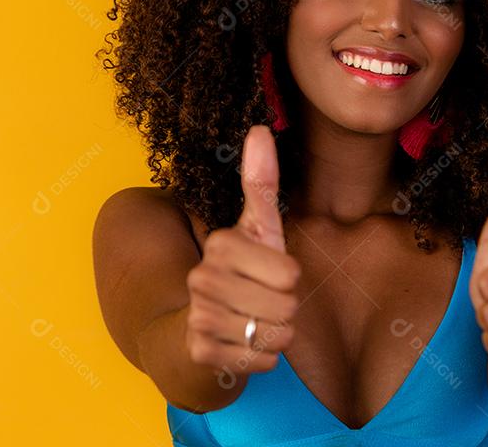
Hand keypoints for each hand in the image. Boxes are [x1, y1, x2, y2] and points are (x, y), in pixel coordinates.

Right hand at [185, 125, 301, 374]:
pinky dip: (263, 358)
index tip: (270, 274)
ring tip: (256, 322)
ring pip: (275, 334)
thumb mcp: (259, 229)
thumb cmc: (245, 273)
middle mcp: (202, 279)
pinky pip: (261, 360)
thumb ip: (261, 183)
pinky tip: (245, 345)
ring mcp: (198, 317)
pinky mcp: (200, 353)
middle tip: (265, 301)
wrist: (201, 328)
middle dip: (285, 308)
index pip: (289, 273)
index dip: (289, 278)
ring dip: (276, 334)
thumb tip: (259, 128)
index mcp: (222, 245)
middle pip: (285, 305)